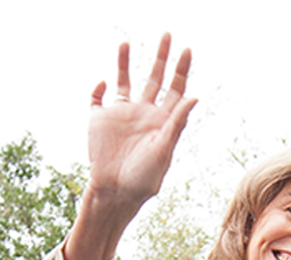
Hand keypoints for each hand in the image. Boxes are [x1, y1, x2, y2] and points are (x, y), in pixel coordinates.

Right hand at [64, 34, 196, 259]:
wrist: (114, 194)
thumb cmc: (143, 180)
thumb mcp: (164, 151)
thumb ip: (177, 123)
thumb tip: (193, 96)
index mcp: (162, 120)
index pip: (175, 88)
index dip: (181, 69)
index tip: (186, 49)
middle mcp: (143, 113)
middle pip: (155, 78)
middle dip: (161, 57)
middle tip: (167, 35)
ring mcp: (121, 115)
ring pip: (125, 81)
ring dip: (125, 63)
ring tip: (126, 43)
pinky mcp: (99, 121)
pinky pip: (97, 99)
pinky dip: (98, 89)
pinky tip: (103, 82)